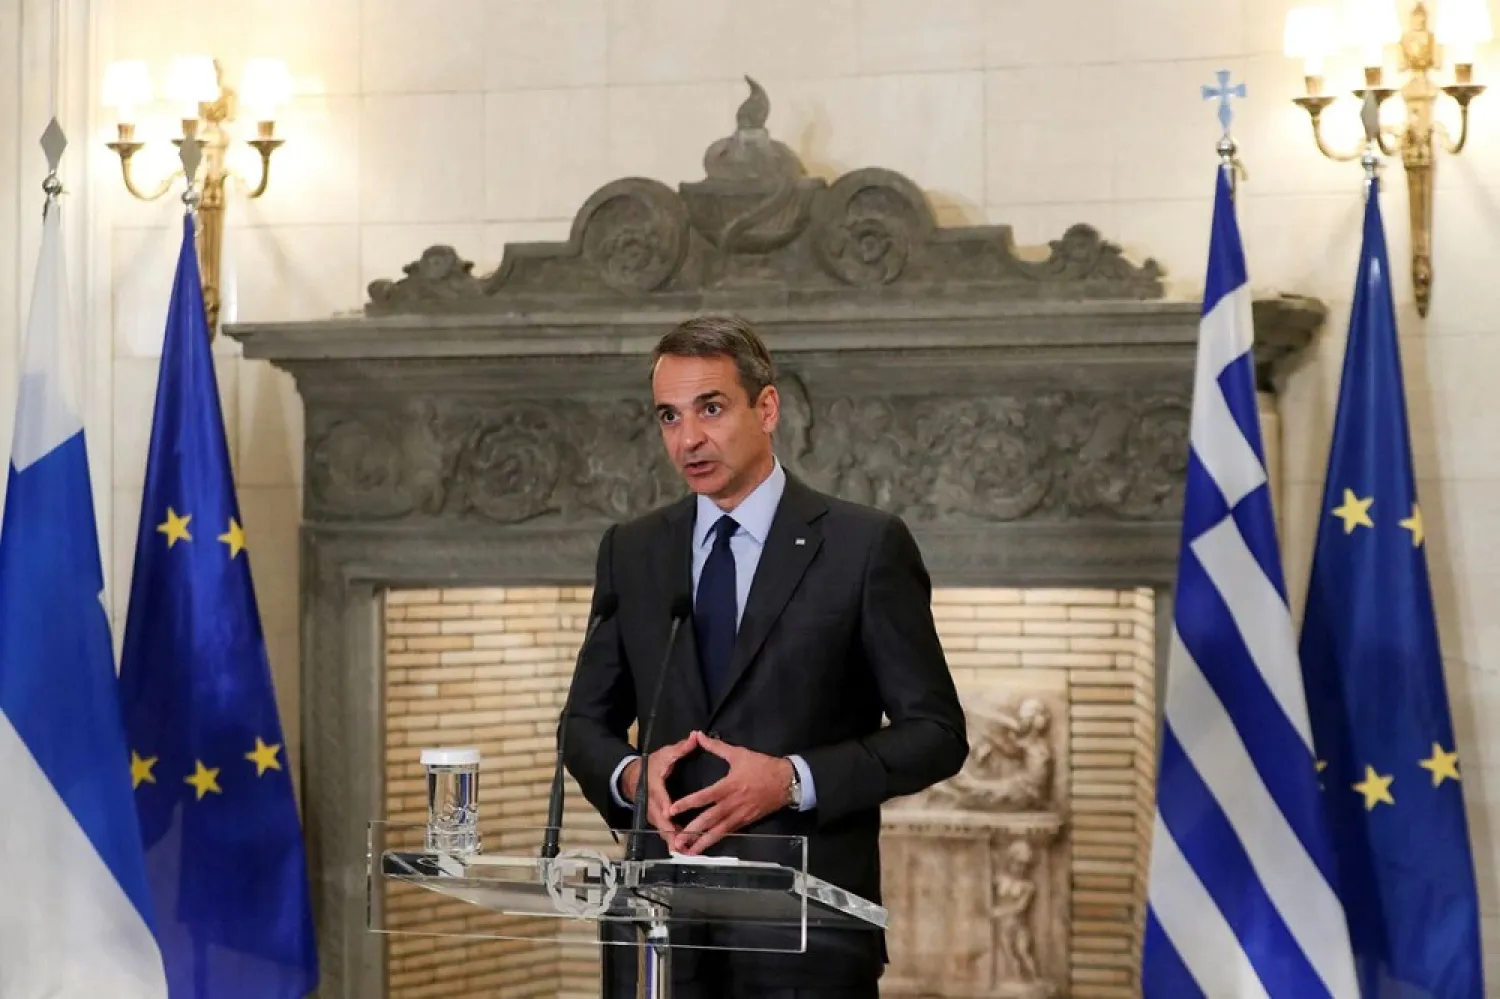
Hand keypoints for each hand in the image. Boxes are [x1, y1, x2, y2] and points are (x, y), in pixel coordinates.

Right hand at [621, 732, 701, 842]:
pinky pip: (665, 831)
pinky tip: (686, 849)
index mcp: (654, 787)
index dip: (665, 807)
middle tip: (682, 846)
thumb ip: (681, 748)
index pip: (659, 798)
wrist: (631, 778)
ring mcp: (653, 815)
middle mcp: (652, 804)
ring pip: (663, 830)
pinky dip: (673, 840)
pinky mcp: (657, 820)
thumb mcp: (665, 754)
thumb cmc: (651, 765)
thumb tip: (695, 736)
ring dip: (674, 841)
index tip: (670, 814)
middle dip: (671, 834)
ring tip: (687, 852)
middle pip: (661, 821)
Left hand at [667, 732, 792, 854]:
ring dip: (702, 842)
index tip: (671, 810)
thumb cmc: (762, 766)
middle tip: (676, 841)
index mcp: (729, 786)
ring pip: (718, 831)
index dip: (687, 803)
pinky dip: (716, 841)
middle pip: (709, 819)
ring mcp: (740, 815)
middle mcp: (732, 804)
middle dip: (692, 831)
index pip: (704, 796)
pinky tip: (706, 848)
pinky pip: (729, 833)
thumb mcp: (739, 753)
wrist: (787, 781)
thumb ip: (716, 746)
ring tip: (688, 852)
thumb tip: (698, 735)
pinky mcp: (746, 822)